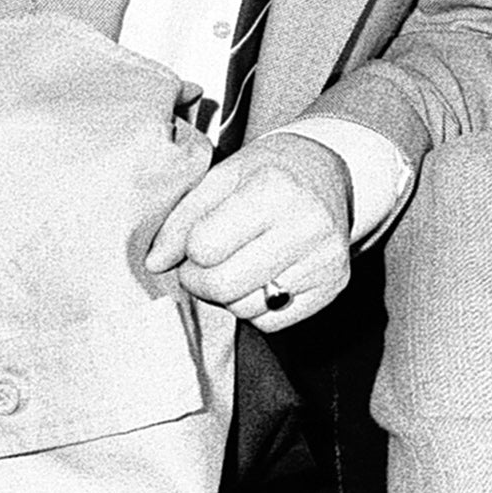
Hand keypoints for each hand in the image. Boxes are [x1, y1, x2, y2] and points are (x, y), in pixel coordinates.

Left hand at [146, 131, 352, 327]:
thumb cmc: (269, 171)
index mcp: (274, 188)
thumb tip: (155, 264)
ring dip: (230, 295)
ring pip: (246, 309)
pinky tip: (264, 276)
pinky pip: (274, 322)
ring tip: (239, 264)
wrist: (329, 171)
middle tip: (207, 262)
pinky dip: (257, 306)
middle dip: (201, 279)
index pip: (204, 247)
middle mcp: (307, 224)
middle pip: (223, 285)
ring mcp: (326, 258)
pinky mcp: (336, 284)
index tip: (197, 238)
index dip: (189, 248)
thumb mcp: (221, 176)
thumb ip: (182, 218)